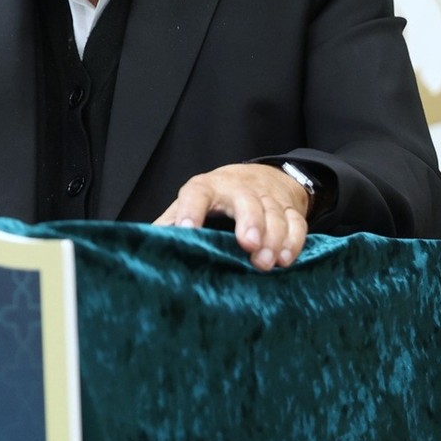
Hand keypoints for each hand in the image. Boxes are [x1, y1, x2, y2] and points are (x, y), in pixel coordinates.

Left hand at [153, 163, 309, 271]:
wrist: (258, 176)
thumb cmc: (215, 197)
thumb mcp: (190, 203)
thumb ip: (170, 223)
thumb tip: (142, 244)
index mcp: (205, 187)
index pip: (196, 194)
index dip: (190, 211)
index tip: (187, 231)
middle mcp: (237, 188)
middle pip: (246, 200)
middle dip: (249, 222)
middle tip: (247, 245)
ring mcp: (266, 197)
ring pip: (274, 213)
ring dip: (273, 238)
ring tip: (266, 263)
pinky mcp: (289, 207)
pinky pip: (297, 223)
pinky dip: (293, 241)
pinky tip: (285, 259)